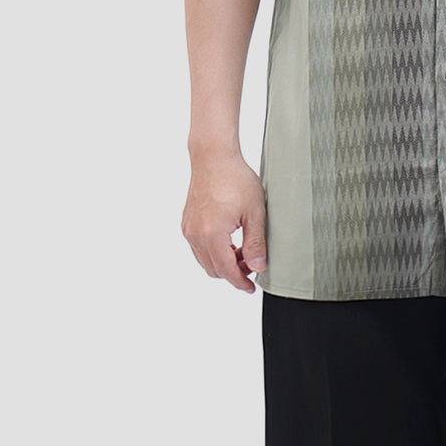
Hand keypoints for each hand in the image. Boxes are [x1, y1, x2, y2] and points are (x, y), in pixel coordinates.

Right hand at [181, 156, 266, 293]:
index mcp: (212, 235)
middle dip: (234, 272)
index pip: (227, 271)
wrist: (213, 158)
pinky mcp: (187, 223)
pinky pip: (199, 248)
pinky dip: (214, 251)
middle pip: (214, 269)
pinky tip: (231, 239)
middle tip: (253, 263)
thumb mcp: (255, 212)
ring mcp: (188, 229)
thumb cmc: (235, 179)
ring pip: (205, 260)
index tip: (251, 288)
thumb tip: (258, 267)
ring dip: (223, 262)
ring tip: (243, 250)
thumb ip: (256, 242)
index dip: (241, 282)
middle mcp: (195, 235)